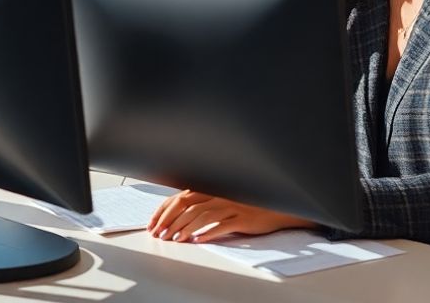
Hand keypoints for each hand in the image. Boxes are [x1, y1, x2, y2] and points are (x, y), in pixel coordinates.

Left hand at [147, 190, 313, 242]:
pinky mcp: (242, 218)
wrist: (277, 208)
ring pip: (201, 215)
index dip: (163, 210)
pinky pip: (222, 226)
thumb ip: (204, 202)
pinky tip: (198, 240)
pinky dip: (207, 233)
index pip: (180, 197)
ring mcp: (230, 206)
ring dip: (185, 228)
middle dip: (169, 220)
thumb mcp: (223, 200)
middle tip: (159, 234)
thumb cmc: (248, 205)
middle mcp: (218, 194)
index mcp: (211, 189)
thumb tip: (179, 215)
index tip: (152, 223)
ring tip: (174, 239)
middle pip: (187, 205)